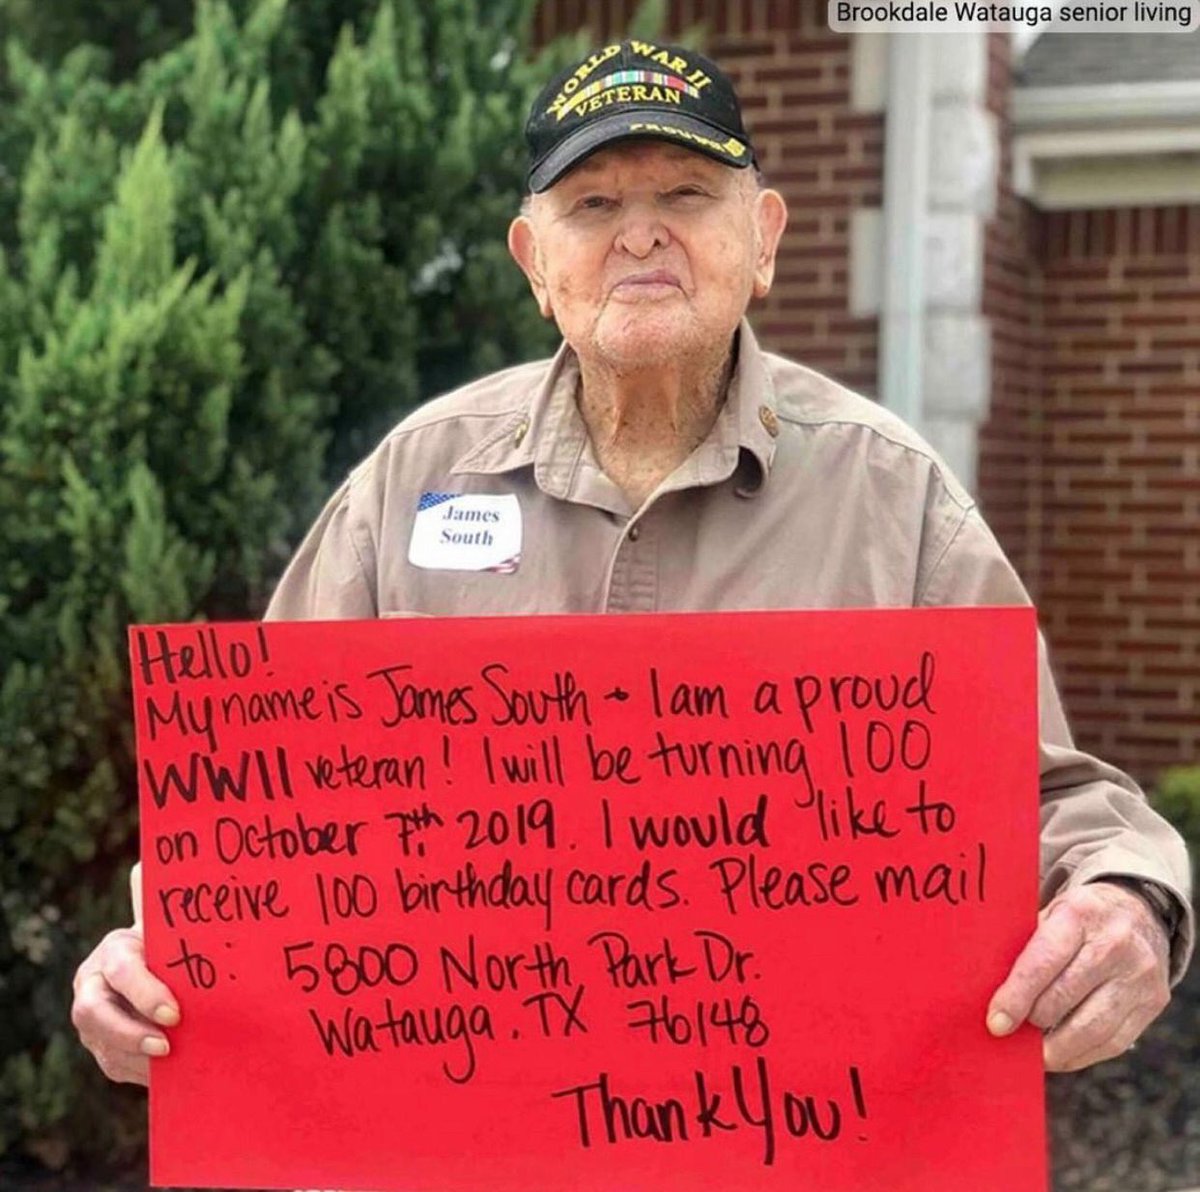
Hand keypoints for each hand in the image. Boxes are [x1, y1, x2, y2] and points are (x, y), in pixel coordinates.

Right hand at [71, 925, 179, 1084]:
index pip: (122, 970)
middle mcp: (93, 983)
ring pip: (102, 1044)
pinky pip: (114, 1063)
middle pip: (93, 1012)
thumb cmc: (173, 947)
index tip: (174, 1016)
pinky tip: (168, 1073)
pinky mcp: (99, 1043)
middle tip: (165, 1048)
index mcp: (115, 949)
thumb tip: (224, 976)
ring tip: (172, 1064)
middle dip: (130, 1034)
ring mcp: (92, 1017)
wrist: (154, 956)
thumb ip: (189, 952)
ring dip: (137, 1058)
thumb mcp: (177, 940)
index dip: (145, 995)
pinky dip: (141, 1071)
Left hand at [985, 881, 1170, 1070]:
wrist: (1140, 912)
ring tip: (1032, 1054)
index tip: (996, 1023)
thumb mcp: (1052, 912)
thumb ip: (1026, 945)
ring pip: (1092, 1027)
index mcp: (1080, 914)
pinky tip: (1060, 1054)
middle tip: (1009, 1034)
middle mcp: (1114, 944)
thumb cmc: (1079, 917)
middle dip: (1032, 1022)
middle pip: (1065, 997)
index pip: (1043, 961)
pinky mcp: (1153, 1002)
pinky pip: (1114, 1042)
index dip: (1017, 996)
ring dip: (1056, 1047)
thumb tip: (990, 993)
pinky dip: (1081, 1054)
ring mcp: (1139, 975)